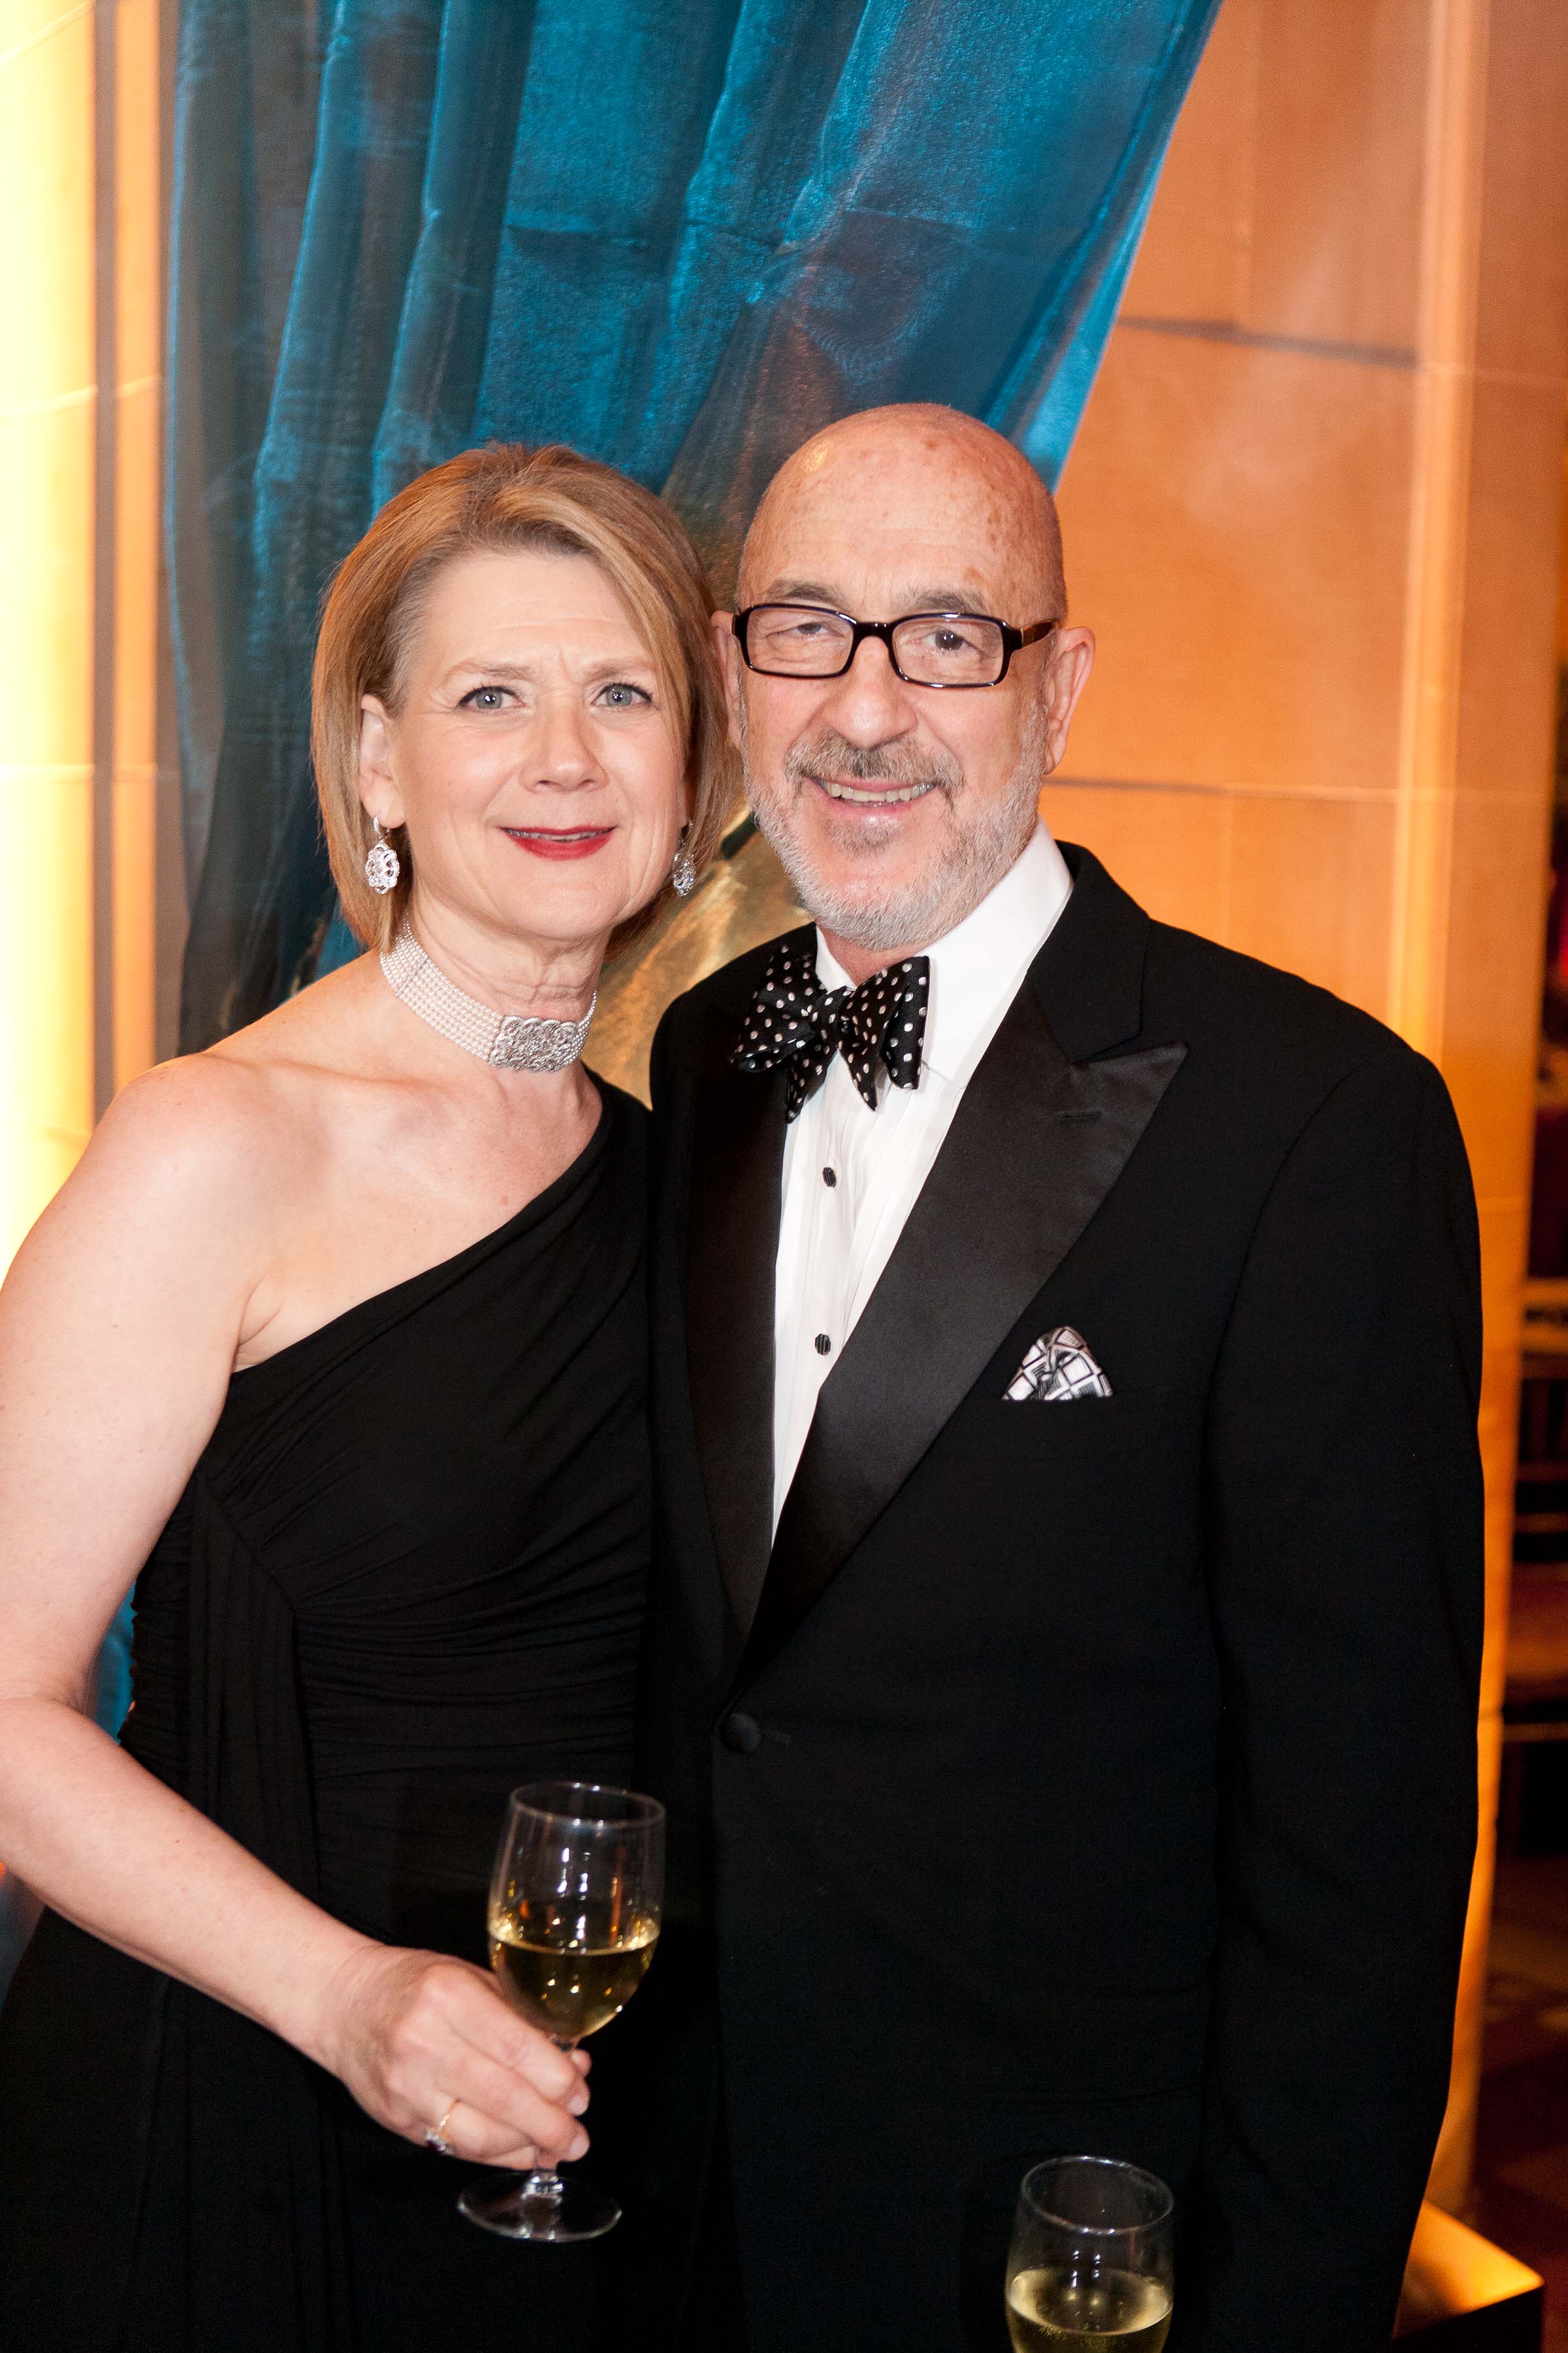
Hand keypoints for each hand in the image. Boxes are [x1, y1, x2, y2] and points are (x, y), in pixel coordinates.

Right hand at [316, 1941, 591, 2166]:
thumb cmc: (416, 1984)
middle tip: (578, 2137)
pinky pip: (454, 2147)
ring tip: (557, 2150)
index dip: (556, 2079)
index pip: (516, 2048)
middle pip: (502, 2098)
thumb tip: (571, 2061)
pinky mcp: (396, 2120)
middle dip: (550, 2124)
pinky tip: (521, 2152)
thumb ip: (519, 2015)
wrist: (344, 2004)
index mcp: (449, 1996)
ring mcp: (406, 2087)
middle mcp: (424, 2043)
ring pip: (478, 2135)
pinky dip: (494, 2155)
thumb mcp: (471, 1976)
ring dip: (526, 2148)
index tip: (580, 2092)